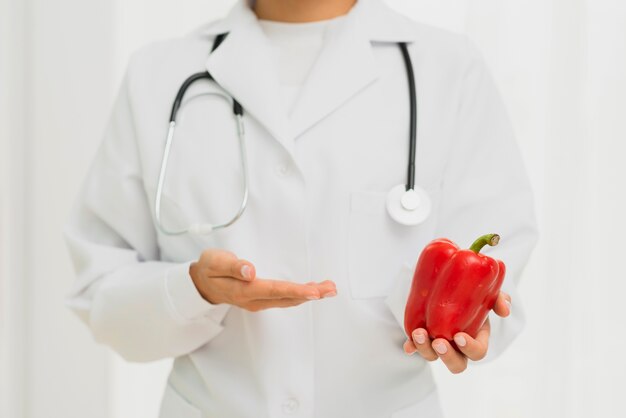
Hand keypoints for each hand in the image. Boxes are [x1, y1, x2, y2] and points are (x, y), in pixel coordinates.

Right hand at [190, 249, 336, 310]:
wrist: (201, 284)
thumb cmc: (209, 269)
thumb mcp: (215, 262)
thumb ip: (233, 266)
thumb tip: (250, 270)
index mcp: (244, 290)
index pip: (274, 290)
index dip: (295, 291)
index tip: (314, 291)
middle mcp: (254, 300)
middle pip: (287, 298)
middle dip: (311, 294)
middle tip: (331, 289)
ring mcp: (258, 302)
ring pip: (288, 300)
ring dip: (310, 295)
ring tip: (329, 289)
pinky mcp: (261, 299)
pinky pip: (285, 299)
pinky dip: (301, 294)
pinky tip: (313, 290)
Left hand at [403, 291, 511, 373]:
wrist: (448, 285)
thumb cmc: (473, 294)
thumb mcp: (488, 294)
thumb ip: (499, 299)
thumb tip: (505, 310)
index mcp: (476, 338)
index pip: (477, 352)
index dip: (470, 348)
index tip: (460, 336)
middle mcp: (457, 347)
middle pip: (456, 364)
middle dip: (447, 356)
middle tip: (439, 342)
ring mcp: (439, 344)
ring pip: (432, 357)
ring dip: (425, 349)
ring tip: (419, 333)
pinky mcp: (423, 337)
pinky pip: (416, 348)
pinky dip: (412, 347)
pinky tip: (408, 345)